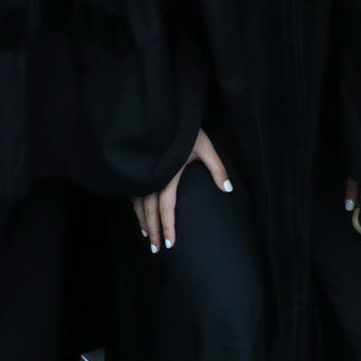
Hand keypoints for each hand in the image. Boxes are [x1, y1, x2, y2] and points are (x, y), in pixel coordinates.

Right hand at [132, 129, 229, 251]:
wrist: (163, 109)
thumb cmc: (185, 129)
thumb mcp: (205, 146)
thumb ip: (217, 169)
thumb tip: (228, 190)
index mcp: (167, 174)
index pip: (166, 207)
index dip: (168, 227)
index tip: (170, 245)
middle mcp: (151, 176)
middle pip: (149, 211)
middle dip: (153, 231)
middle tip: (156, 250)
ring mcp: (141, 172)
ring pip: (138, 203)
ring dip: (143, 221)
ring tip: (147, 235)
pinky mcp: (137, 167)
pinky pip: (133, 192)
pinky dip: (135, 206)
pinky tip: (139, 213)